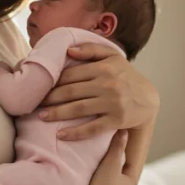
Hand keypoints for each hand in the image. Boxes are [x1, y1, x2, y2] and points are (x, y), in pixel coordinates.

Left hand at [39, 43, 159, 139]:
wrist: (149, 98)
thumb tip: (68, 51)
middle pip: (71, 92)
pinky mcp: (117, 120)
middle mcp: (107, 84)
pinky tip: (61, 135)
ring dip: (57, 114)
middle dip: (50, 98)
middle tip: (35, 103)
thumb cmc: (126, 76)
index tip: (40, 88)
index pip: (71, 75)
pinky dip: (76, 133)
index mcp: (104, 68)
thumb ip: (91, 49)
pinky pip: (92, 128)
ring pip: (79, 109)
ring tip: (42, 117)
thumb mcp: (113, 57)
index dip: (53, 82)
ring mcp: (112, 103)